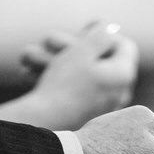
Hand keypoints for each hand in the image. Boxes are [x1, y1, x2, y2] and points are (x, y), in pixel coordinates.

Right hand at [20, 21, 137, 129]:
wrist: (44, 124)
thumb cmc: (64, 84)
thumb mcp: (81, 51)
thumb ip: (99, 36)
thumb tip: (110, 28)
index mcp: (124, 76)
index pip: (125, 47)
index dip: (105, 34)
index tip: (83, 33)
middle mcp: (119, 94)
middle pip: (101, 61)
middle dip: (70, 47)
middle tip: (48, 41)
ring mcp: (103, 108)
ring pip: (80, 77)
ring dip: (54, 62)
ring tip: (28, 57)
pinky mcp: (86, 119)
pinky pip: (73, 94)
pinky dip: (55, 82)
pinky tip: (29, 75)